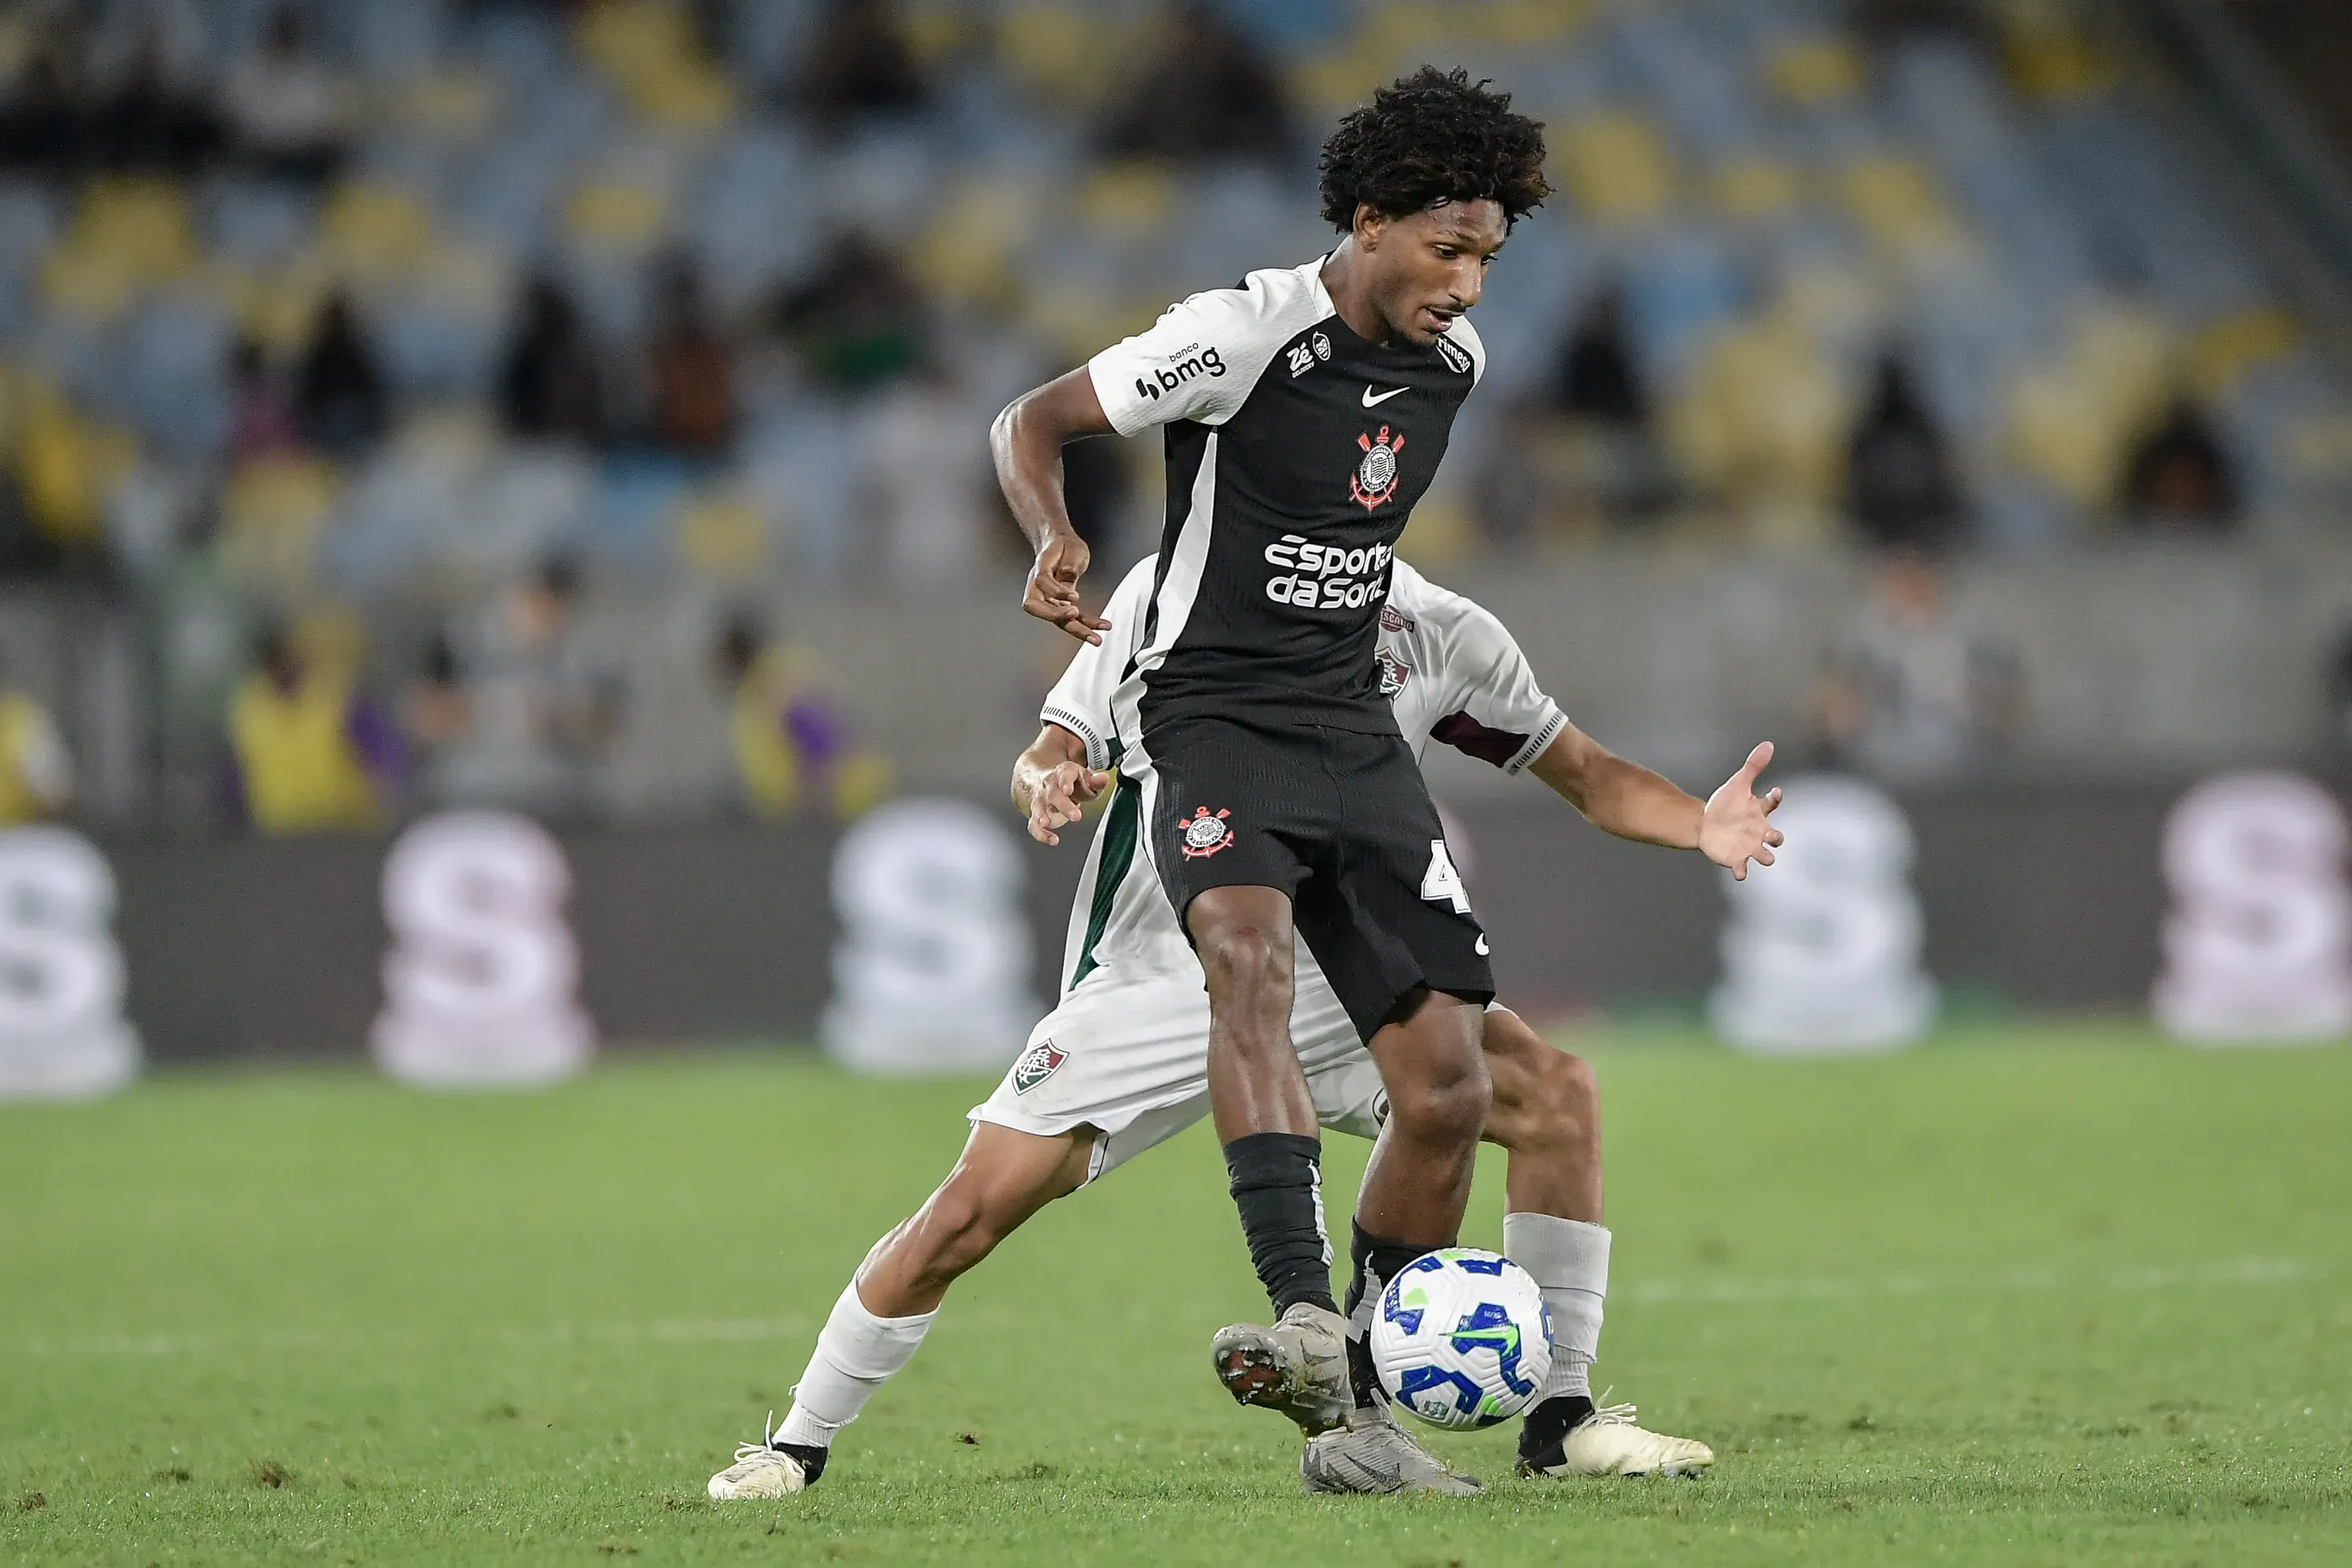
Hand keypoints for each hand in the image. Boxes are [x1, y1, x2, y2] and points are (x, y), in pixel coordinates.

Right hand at [1023, 532, 1111, 643]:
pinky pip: (1072, 618)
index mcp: (1040, 568)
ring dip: (1077, 630)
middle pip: (1038, 607)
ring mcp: (1049, 599)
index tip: (1074, 596)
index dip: (1056, 591)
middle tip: (1074, 618)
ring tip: (1095, 638)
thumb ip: (1070, 561)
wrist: (1060, 546)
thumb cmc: (1064, 545)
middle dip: (1056, 616)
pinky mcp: (1061, 605)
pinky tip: (1100, 626)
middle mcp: (1040, 587)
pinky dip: (1087, 624)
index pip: (1041, 582)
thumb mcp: (1072, 547)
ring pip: (1057, 618)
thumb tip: (1067, 574)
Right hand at [1023, 760, 1109, 845]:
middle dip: (1063, 805)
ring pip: (1038, 807)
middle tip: (1075, 816)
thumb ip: (1096, 781)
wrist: (1048, 783)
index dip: (1065, 782)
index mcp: (1064, 773)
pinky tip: (1052, 840)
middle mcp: (1050, 785)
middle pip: (1053, 794)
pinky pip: (1034, 825)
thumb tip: (1103, 779)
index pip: (1064, 774)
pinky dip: (1041, 834)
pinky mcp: (1036, 814)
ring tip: (1045, 823)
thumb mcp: (1087, 779)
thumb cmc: (1072, 783)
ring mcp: (1041, 800)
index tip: (1068, 790)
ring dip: (1041, 816)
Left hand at [1700, 741, 1783, 880]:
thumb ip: (1754, 766)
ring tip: (1765, 857)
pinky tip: (1740, 872)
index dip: (1775, 798)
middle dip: (1776, 838)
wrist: (1706, 824)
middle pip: (1775, 837)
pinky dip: (1742, 871)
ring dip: (1766, 857)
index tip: (1775, 791)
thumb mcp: (1738, 783)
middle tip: (1771, 836)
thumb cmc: (1726, 804)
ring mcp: (1748, 846)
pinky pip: (1742, 868)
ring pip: (1764, 856)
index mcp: (1759, 811)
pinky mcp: (1736, 858)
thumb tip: (1768, 744)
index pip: (1772, 803)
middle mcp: (1758, 831)